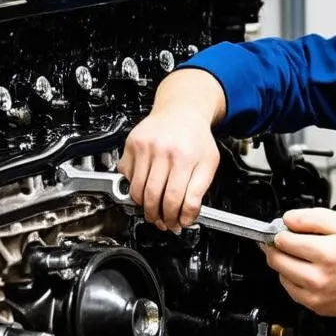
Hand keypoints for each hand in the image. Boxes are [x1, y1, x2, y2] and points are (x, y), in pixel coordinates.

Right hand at [117, 69, 225, 229]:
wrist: (182, 110)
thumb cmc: (196, 138)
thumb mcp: (209, 164)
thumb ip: (199, 192)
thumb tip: (186, 217)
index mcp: (184, 157)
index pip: (174, 198)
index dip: (174, 217)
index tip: (177, 224)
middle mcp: (162, 150)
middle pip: (152, 197)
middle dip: (157, 216)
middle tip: (162, 221)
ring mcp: (144, 146)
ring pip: (136, 190)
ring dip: (143, 206)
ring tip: (153, 208)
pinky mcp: (131, 144)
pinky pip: (127, 176)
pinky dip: (134, 187)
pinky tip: (146, 185)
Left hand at [263, 207, 335, 316]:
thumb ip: (313, 218)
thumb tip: (288, 219)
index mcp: (325, 254)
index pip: (283, 240)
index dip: (281, 230)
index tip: (285, 228)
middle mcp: (318, 278)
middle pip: (276, 260)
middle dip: (277, 246)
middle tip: (288, 240)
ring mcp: (317, 295)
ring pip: (281, 276)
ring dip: (285, 263)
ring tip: (304, 255)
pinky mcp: (317, 307)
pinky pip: (291, 291)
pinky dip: (293, 279)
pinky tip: (308, 270)